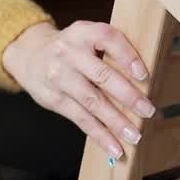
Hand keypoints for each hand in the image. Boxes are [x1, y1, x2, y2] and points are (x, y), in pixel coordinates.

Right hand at [2, 20, 154, 160]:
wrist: (31, 56)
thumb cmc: (72, 49)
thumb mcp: (87, 37)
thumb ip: (111, 50)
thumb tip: (146, 81)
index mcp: (83, 32)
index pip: (108, 39)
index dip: (127, 56)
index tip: (143, 75)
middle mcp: (69, 53)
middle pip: (101, 75)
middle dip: (128, 96)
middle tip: (148, 111)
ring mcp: (60, 77)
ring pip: (92, 102)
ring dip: (116, 121)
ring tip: (134, 136)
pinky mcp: (55, 99)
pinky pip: (81, 119)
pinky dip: (100, 135)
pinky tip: (114, 147)